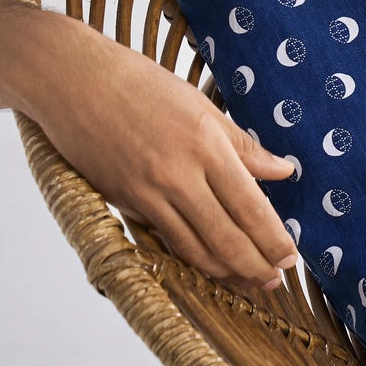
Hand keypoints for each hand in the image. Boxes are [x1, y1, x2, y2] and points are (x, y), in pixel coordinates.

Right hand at [12, 12, 298, 293]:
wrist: (74, 81)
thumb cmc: (141, 84)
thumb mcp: (201, 105)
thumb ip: (243, 145)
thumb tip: (283, 171)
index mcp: (206, 144)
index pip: (250, 205)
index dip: (272, 238)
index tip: (291, 257)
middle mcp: (179, 175)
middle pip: (226, 236)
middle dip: (256, 266)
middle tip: (278, 283)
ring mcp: (149, 193)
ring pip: (195, 248)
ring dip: (227, 272)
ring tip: (250, 284)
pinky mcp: (125, 202)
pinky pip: (165, 240)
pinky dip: (192, 259)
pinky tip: (210, 268)